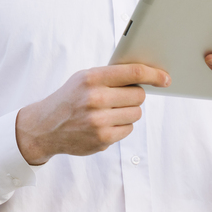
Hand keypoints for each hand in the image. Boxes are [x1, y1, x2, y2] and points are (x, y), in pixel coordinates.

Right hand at [15, 64, 170, 164]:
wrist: (46, 126)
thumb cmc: (70, 98)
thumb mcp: (84, 78)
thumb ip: (110, 75)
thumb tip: (145, 75)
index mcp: (91, 78)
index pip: (133, 73)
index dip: (154, 75)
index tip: (165, 78)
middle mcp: (95, 99)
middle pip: (139, 95)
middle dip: (135, 95)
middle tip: (121, 97)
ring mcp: (99, 121)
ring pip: (136, 113)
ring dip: (128, 112)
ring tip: (108, 111)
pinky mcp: (102, 138)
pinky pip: (128, 129)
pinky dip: (121, 126)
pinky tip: (105, 123)